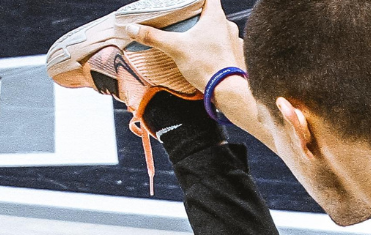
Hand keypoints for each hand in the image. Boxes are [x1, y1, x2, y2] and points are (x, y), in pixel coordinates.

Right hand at [122, 0, 245, 94]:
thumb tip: (133, 28)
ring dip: (208, 33)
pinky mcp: (237, 57)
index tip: (186, 2)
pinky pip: (226, 47)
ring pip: (220, 31)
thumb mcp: (175, 48)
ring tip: (193, 39)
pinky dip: (216, 48)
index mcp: (216, 17)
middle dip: (198, 16)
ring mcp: (236, 42)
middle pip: (212, 13)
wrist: (229, 91)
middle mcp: (228, 26)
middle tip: (184, 20)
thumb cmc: (207, 66)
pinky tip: (206, 55)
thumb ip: (153, 36)